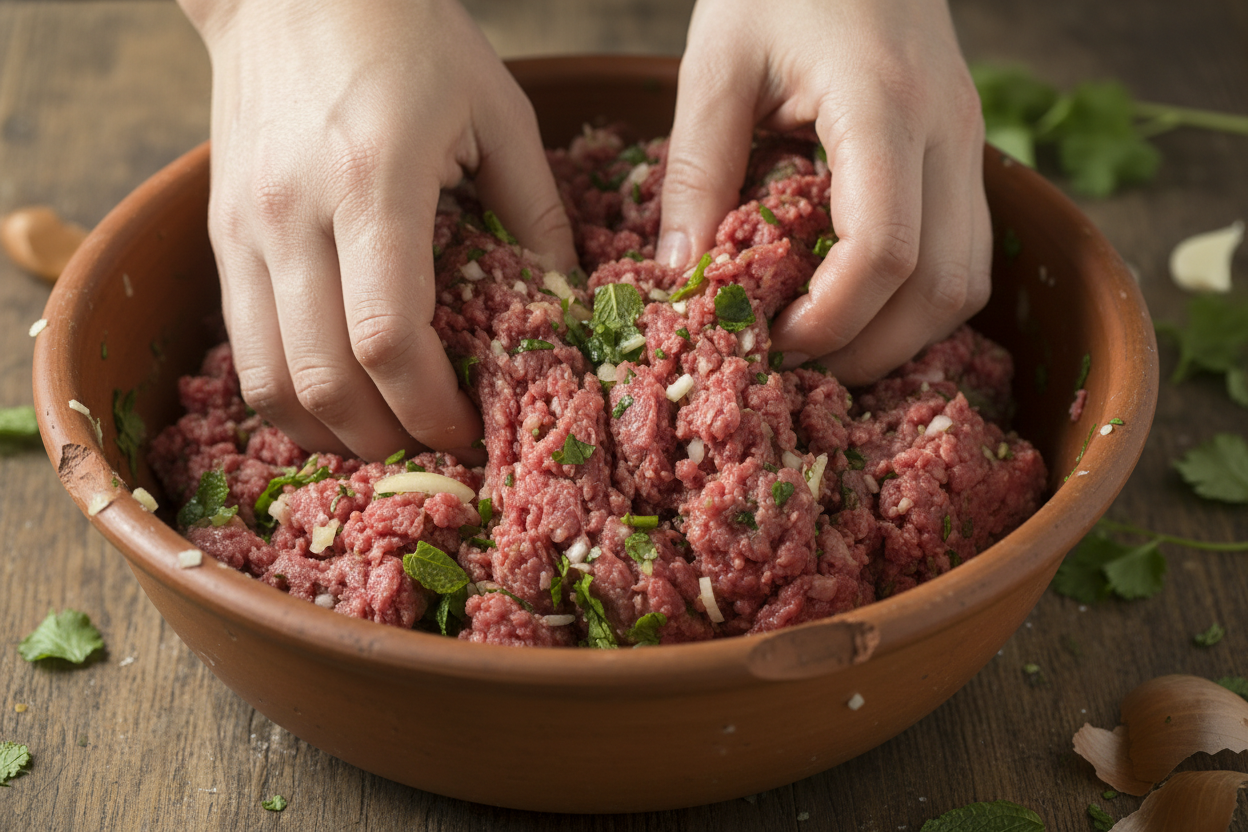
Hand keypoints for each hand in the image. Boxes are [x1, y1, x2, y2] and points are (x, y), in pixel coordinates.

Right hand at [178, 0, 575, 459]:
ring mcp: (243, 229)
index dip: (432, 406)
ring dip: (331, 434)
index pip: (390, 339)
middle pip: (325, 381)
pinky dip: (289, 397)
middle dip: (388, 439)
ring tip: (388, 434)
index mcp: (372, 181)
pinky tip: (338, 398)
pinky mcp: (219, 236)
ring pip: (269, 382)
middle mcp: (292, 214)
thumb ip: (536, 212)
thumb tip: (564, 303)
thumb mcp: (498, 109)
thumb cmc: (406, 35)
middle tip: (439, 445)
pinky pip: (242, 350)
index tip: (471, 426)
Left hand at [658, 0, 990, 383]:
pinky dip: (917, 302)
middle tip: (794, 362)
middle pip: (943, 288)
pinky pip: (966, 256)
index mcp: (883, 105)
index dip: (830, 320)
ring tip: (824, 344)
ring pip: (968, 283)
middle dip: (869, 350)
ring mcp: (971, 144)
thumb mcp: (716, 64)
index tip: (771, 340)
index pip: (884, 249)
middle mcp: (948, 131)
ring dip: (902, 336)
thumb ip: (697, 170)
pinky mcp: (967, 154)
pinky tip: (858, 303)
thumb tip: (682, 276)